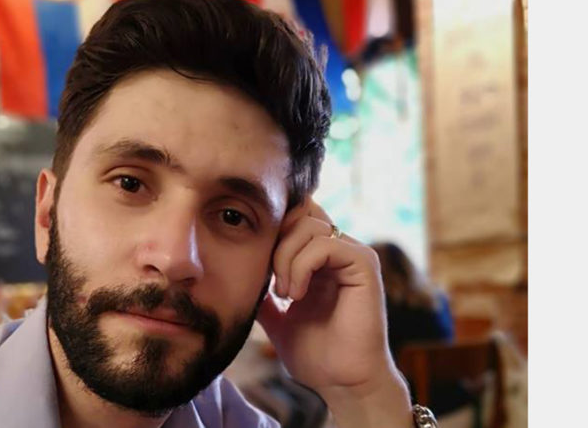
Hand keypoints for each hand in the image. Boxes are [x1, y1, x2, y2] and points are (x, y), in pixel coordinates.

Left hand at [257, 198, 411, 426]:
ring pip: (308, 226)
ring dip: (285, 259)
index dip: (269, 230)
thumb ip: (261, 290)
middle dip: (273, 242)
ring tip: (284, 294)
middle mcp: (338, 250)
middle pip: (298, 213)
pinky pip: (326, 244)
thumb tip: (233, 271)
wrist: (342, 383)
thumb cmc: (314, 354)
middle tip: (268, 281)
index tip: (253, 261)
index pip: (293, 216)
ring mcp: (352, 255)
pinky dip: (302, 267)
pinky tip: (296, 295)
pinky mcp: (364, 265)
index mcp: (319, 258)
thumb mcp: (275, 316)